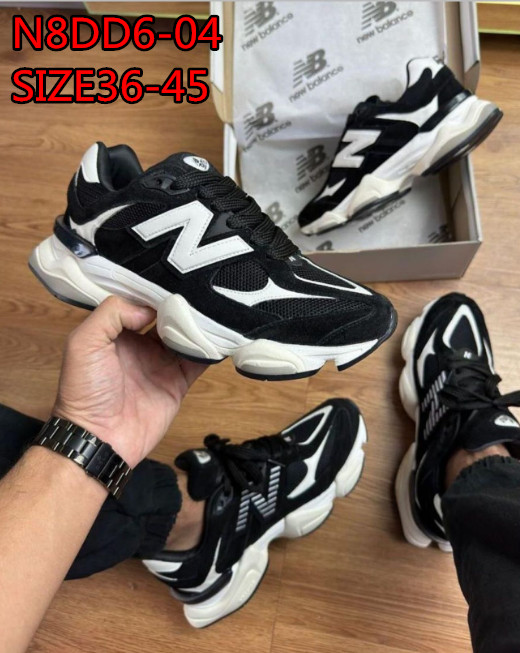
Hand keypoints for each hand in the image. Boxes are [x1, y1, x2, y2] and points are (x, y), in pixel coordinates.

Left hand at [53, 296, 205, 466]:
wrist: (100, 438)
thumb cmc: (85, 390)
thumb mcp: (84, 343)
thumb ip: (111, 314)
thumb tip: (148, 309)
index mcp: (117, 332)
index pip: (140, 303)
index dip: (156, 291)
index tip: (175, 276)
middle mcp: (141, 345)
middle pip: (167, 318)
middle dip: (182, 304)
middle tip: (202, 287)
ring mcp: (161, 364)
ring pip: (186, 336)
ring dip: (199, 324)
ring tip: (217, 306)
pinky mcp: (178, 383)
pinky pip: (198, 362)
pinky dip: (211, 350)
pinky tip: (222, 335)